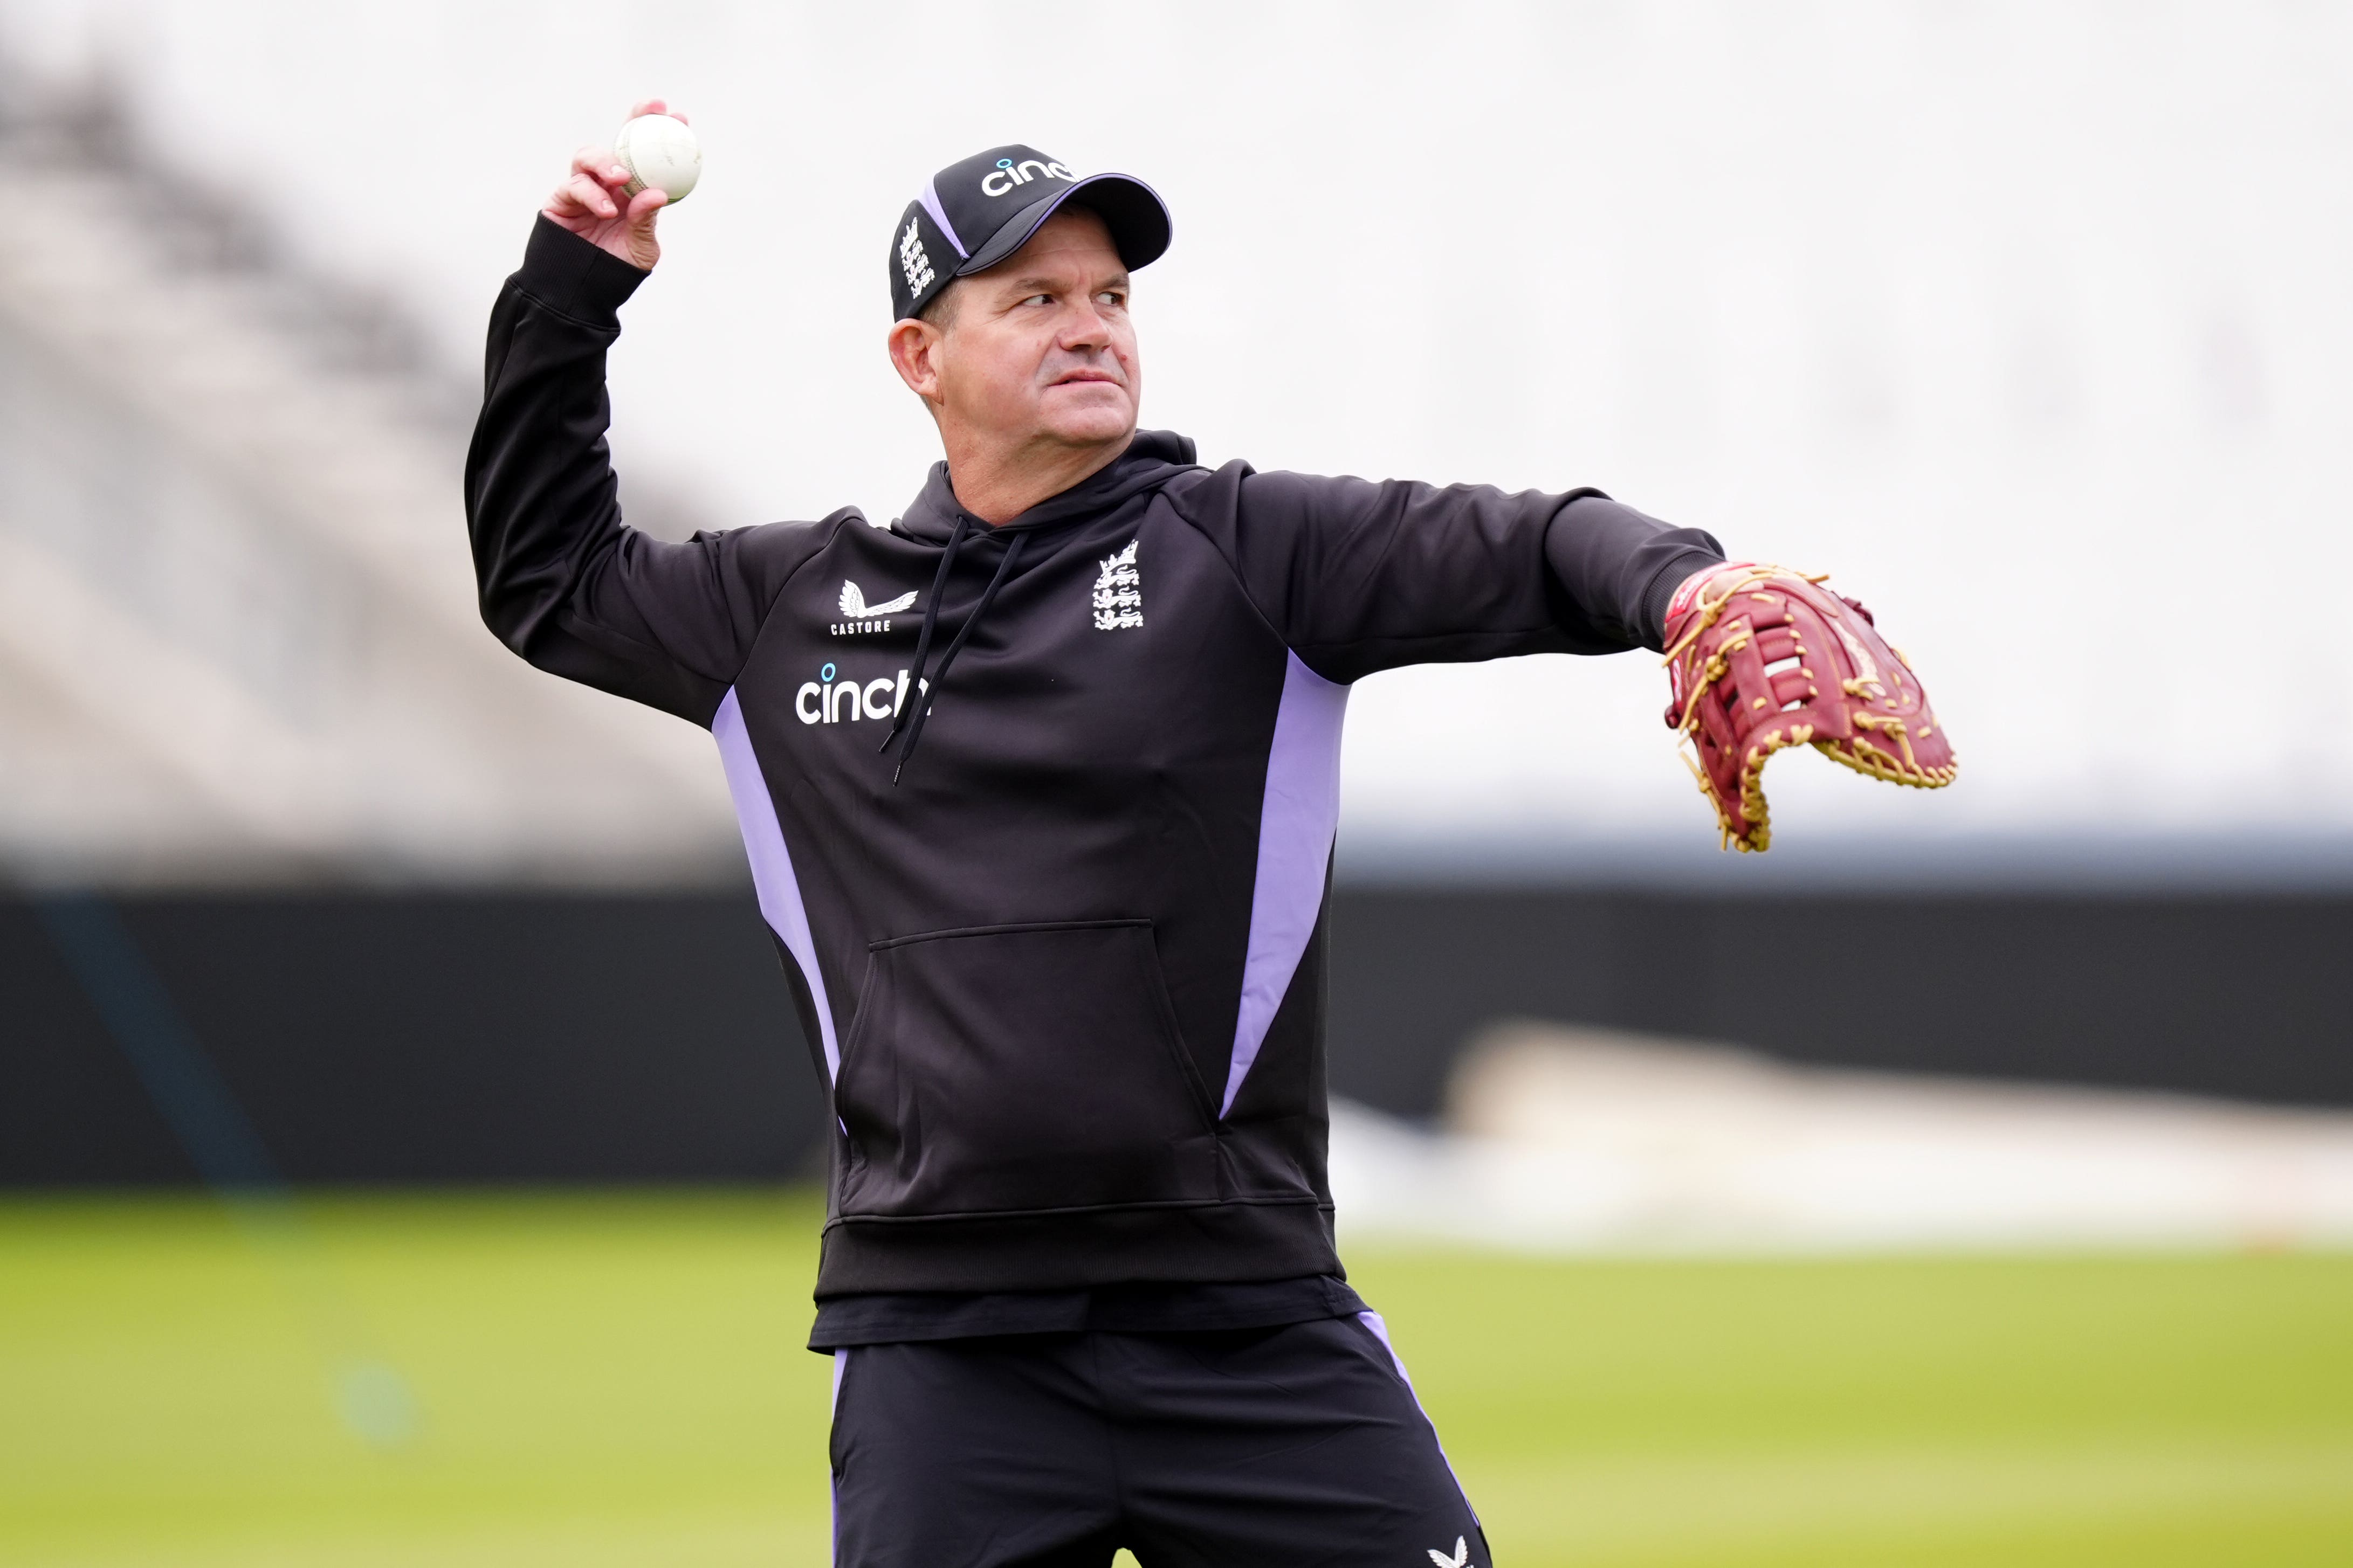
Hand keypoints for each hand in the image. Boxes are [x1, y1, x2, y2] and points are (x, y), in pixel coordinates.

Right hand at [542, 98, 682, 270]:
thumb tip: (657, 194)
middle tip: (649, 111)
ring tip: (621, 179)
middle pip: (618, 143)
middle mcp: (608, 185)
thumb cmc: (616, 268)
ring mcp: (583, 189)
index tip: (678, 117)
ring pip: (589, 157)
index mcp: (633, 192)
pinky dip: (591, 194)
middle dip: (634, 121)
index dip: (659, 133)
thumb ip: (646, 221)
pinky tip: (607, 209)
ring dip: (606, 162)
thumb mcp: (641, 248)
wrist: (584, 291)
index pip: (647, 157)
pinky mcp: (561, 200)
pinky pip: (574, 186)